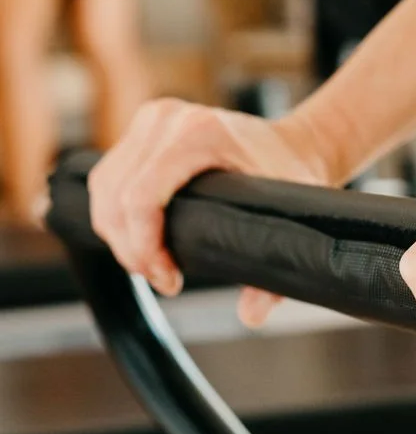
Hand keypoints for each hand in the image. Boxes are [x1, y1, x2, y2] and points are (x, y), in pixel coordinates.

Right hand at [88, 101, 330, 324]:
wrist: (293, 143)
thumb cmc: (291, 175)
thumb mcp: (288, 220)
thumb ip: (272, 276)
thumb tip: (250, 315)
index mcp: (201, 132)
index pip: (142, 196)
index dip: (144, 247)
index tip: (169, 279)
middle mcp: (168, 118)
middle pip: (116, 195)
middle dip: (130, 249)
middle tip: (161, 278)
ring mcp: (152, 118)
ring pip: (104, 186)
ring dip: (117, 234)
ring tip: (150, 264)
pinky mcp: (142, 127)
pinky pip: (108, 176)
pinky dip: (114, 213)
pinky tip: (138, 240)